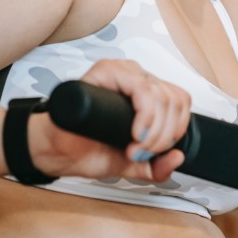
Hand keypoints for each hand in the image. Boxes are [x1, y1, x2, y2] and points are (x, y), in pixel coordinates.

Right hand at [30, 59, 191, 181]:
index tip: (156, 150)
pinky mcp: (107, 71)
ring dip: (155, 129)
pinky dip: (145, 116)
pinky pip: (142, 88)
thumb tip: (178, 157)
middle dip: (163, 135)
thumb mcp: (133, 164)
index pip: (180, 100)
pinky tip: (134, 133)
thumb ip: (157, 166)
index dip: (176, 130)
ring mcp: (123, 72)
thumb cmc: (88, 149)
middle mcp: (137, 78)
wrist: (58, 152)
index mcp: (147, 92)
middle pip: (173, 100)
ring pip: (161, 95)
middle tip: (142, 152)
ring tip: (135, 146)